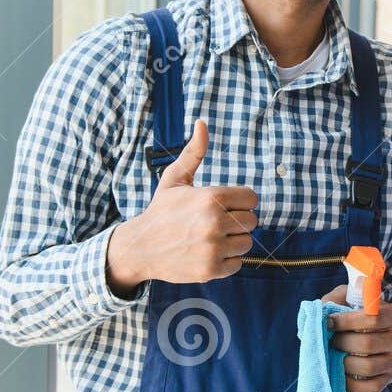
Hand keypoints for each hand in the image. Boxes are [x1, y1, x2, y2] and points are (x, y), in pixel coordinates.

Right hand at [105, 120, 257, 292]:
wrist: (140, 247)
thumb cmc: (161, 210)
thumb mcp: (175, 179)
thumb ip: (194, 152)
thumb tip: (202, 122)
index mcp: (211, 197)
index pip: (251, 198)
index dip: (239, 201)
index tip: (224, 204)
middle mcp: (214, 223)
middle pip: (252, 221)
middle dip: (237, 221)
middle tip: (215, 222)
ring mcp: (213, 248)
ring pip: (246, 243)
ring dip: (233, 241)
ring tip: (211, 237)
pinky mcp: (211, 269)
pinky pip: (237, 263)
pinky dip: (226, 260)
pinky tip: (207, 252)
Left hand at [321, 283, 391, 391]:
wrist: (377, 334)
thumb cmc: (357, 315)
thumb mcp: (349, 299)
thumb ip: (336, 300)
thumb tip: (320, 312)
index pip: (372, 319)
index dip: (346, 321)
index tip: (329, 321)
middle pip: (368, 344)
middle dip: (342, 342)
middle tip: (331, 340)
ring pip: (368, 367)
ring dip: (344, 363)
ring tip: (335, 355)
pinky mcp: (387, 380)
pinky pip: (370, 388)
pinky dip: (350, 383)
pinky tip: (341, 372)